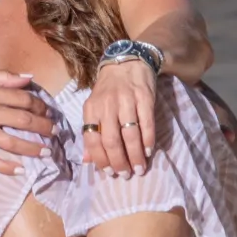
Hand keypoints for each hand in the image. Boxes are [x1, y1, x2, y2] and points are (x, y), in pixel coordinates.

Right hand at [0, 70, 55, 177]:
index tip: (48, 111)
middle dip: (44, 127)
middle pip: (23, 120)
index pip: (23, 99)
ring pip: (13, 143)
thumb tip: (28, 78)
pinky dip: (8, 167)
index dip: (40, 105)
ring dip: (33, 148)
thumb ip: (3, 75)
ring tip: (46, 152)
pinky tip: (21, 170)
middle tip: (55, 132)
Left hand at [80, 58, 156, 176]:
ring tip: (139, 168)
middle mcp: (107, 104)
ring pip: (130, 135)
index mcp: (91, 108)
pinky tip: (148, 152)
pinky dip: (148, 141)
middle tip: (126, 175)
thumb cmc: (108, 89)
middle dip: (120, 162)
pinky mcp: (144, 98)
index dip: (101, 159)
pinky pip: (147, 124)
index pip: (93, 139)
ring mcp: (126, 100)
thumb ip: (91, 131)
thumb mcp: (94, 106)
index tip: (109, 172)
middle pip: (112, 141)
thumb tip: (87, 160)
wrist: (127, 61)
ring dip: (135, 156)